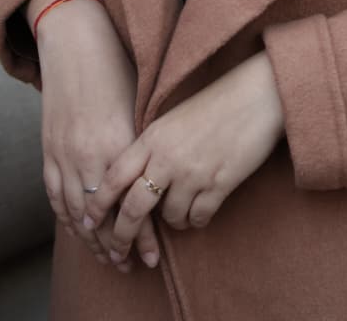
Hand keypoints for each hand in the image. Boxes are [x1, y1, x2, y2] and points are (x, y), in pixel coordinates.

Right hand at [33, 0, 161, 273]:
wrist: (74, 39)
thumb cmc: (116, 64)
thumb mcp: (140, 102)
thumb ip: (147, 140)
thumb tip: (166, 170)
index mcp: (118, 142)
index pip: (132, 202)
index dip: (143, 232)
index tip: (155, 255)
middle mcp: (88, 154)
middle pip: (101, 217)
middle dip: (117, 245)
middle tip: (132, 265)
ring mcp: (63, 153)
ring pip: (75, 212)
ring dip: (91, 240)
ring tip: (108, 258)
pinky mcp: (47, 148)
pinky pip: (55, 194)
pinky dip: (66, 217)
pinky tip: (78, 231)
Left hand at [85, 50, 285, 263]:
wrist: (257, 95)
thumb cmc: (216, 103)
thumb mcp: (174, 118)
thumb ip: (153, 146)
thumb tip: (135, 179)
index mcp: (153, 137)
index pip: (114, 177)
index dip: (98, 203)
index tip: (88, 221)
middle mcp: (168, 157)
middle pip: (134, 207)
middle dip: (123, 235)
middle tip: (119, 252)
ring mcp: (194, 173)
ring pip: (169, 217)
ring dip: (172, 222)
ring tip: (180, 214)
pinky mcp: (219, 184)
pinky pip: (198, 218)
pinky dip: (196, 220)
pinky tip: (200, 211)